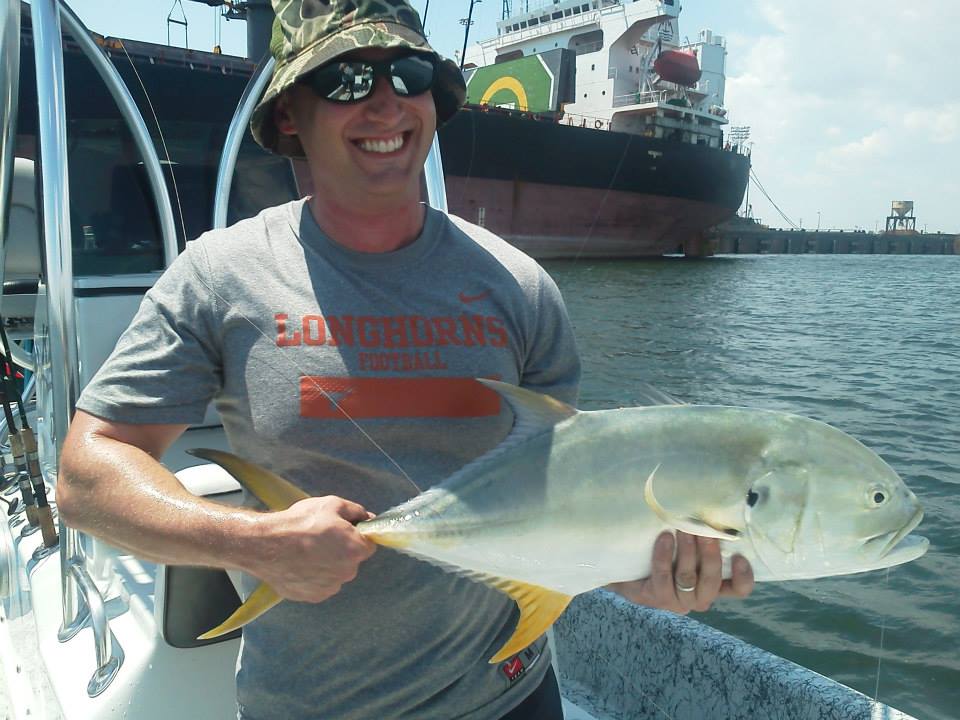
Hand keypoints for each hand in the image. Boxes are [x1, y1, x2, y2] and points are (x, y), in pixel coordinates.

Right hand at [245, 496, 375, 602]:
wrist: (267, 545)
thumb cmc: (300, 523)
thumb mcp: (332, 505)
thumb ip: (356, 511)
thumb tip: (367, 518)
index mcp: (356, 550)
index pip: (368, 544)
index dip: (356, 536)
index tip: (342, 531)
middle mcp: (347, 573)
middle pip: (351, 560)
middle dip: (341, 550)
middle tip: (320, 538)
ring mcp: (329, 588)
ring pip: (334, 574)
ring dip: (327, 564)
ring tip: (306, 551)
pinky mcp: (312, 597)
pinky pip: (319, 585)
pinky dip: (312, 576)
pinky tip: (300, 564)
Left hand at [607, 531, 753, 613]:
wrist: (630, 569)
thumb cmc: (668, 553)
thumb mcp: (690, 546)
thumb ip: (705, 538)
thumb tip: (713, 506)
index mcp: (715, 586)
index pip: (738, 589)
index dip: (743, 576)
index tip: (739, 555)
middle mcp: (700, 598)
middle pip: (711, 580)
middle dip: (710, 554)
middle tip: (705, 531)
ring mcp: (679, 602)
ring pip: (687, 578)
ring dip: (687, 551)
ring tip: (683, 529)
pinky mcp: (658, 598)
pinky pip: (663, 577)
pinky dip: (664, 555)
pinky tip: (664, 538)